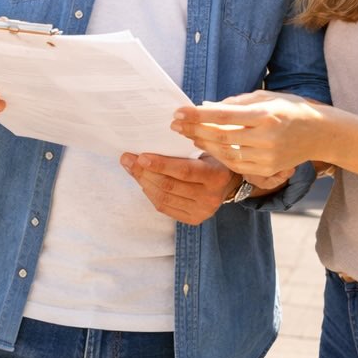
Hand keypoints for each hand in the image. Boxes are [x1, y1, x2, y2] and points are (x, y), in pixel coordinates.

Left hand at [119, 152, 235, 224]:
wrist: (229, 183)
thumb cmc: (213, 159)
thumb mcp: (206, 148)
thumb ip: (185, 145)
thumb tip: (151, 137)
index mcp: (216, 175)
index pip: (184, 171)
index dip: (160, 164)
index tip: (141, 156)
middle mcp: (211, 197)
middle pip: (169, 186)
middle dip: (144, 172)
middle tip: (127, 159)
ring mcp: (202, 211)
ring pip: (164, 198)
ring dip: (143, 182)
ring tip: (132, 169)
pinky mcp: (194, 219)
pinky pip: (165, 208)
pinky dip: (151, 194)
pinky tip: (144, 182)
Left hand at [171, 91, 331, 177]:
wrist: (320, 134)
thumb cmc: (290, 109)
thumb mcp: (265, 97)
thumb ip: (235, 103)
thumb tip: (206, 106)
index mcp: (265, 115)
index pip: (223, 116)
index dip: (198, 115)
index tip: (178, 112)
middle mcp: (266, 138)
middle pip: (221, 137)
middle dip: (194, 130)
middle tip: (175, 124)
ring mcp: (268, 157)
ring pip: (226, 153)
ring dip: (203, 144)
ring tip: (187, 134)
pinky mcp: (269, 170)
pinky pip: (236, 165)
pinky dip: (219, 156)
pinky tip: (207, 146)